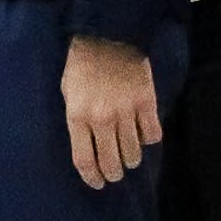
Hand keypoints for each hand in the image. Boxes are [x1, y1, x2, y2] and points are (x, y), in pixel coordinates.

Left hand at [61, 36, 161, 189]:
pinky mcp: (146, 103)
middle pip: (111, 162)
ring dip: (132, 159)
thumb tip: (85, 144)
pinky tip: (144, 135)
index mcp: (78, 117)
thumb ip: (76, 119)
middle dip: (114, 173)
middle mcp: (102, 119)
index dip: (92, 177)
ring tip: (130, 157)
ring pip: (133, 152)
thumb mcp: (67, 93)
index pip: (85, 160)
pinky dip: (150, 139)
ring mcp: (126, 112)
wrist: (108, 37)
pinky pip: (153, 134)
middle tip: (115, 173)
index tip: (97, 183)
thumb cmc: (82, 65)